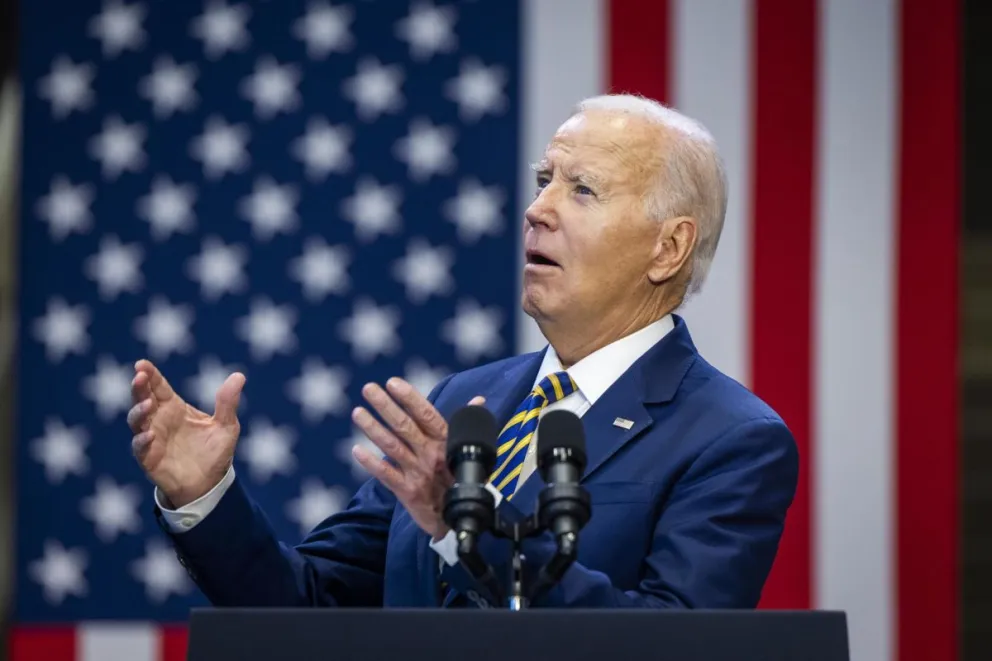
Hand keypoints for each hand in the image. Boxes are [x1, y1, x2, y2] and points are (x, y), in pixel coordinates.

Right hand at [127, 359, 245, 507]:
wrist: (209, 484)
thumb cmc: (215, 452)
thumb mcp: (226, 426)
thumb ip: (228, 402)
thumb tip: (239, 376)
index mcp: (175, 408)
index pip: (159, 387)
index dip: (150, 375)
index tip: (142, 364)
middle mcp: (160, 420)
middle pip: (143, 398)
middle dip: (139, 387)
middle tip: (139, 376)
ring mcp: (152, 438)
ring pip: (136, 420)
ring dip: (138, 410)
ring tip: (147, 404)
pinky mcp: (149, 458)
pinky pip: (139, 447)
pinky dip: (141, 440)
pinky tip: (149, 435)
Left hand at [351, 377, 483, 540]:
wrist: (459, 520)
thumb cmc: (461, 479)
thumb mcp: (467, 450)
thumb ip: (465, 424)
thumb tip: (478, 400)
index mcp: (446, 442)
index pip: (427, 414)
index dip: (410, 398)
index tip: (393, 382)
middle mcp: (431, 454)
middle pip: (405, 426)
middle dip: (386, 406)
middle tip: (368, 388)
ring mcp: (418, 473)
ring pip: (392, 447)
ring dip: (373, 428)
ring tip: (357, 412)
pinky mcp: (408, 492)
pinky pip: (387, 475)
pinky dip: (371, 463)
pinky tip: (357, 450)